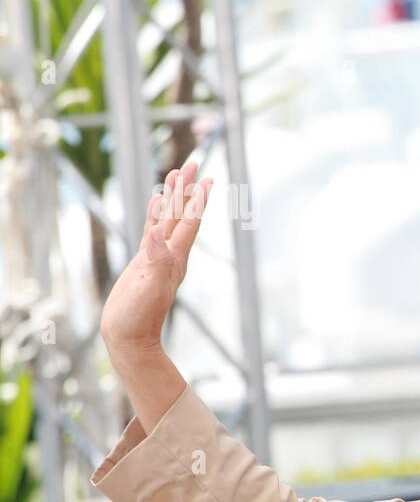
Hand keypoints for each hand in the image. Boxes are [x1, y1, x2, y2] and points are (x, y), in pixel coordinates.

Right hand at [100, 163, 211, 356]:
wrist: (130, 338)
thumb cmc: (139, 317)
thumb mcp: (147, 287)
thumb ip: (154, 260)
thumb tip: (157, 235)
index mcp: (175, 258)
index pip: (189, 222)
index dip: (197, 200)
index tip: (206, 177)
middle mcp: (171, 255)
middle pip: (182, 215)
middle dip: (188, 189)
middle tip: (194, 163)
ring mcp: (158, 258)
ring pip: (168, 220)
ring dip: (173, 198)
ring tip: (175, 175)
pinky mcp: (144, 263)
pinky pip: (152, 232)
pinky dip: (154, 216)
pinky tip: (156, 206)